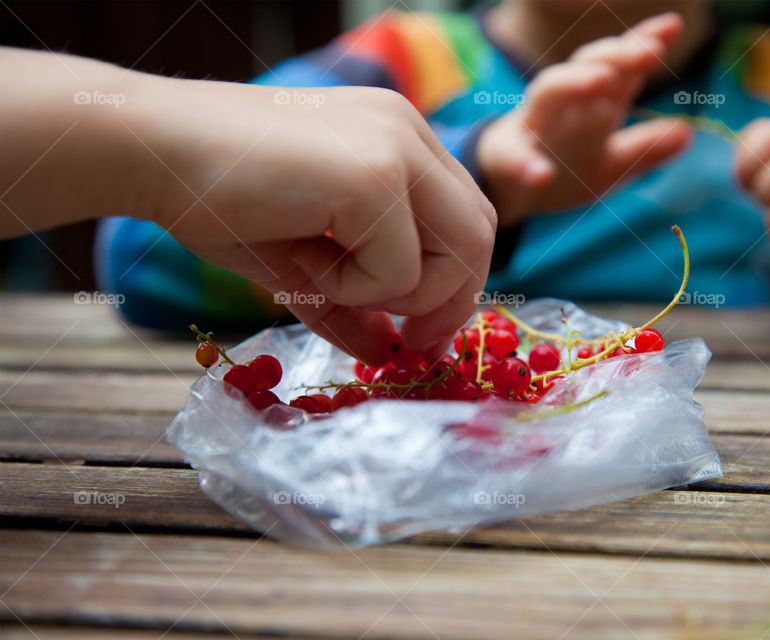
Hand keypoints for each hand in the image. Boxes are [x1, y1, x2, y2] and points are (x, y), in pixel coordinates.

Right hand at [0, 48, 494, 364]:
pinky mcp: (373, 176)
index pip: (466, 217)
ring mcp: (396, 148)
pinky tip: (299, 257)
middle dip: (452, 302)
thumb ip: (353, 302)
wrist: (150, 151)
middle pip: (479, 235)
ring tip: (318, 274)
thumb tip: (386, 352)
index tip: (420, 332)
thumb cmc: (218, 198)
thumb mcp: (302, 259)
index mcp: (399, 138)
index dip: (455, 282)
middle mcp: (409, 132)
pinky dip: (351, 290)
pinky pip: (397, 269)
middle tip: (411, 345)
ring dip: (392, 295)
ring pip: (453, 255)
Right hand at [476, 12, 691, 226]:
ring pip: (548, 92)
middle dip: (616, 54)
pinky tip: (542, 174)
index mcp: (593, 103)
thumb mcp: (611, 164)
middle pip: (587, 66)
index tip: (672, 28)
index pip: (620, 67)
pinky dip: (527, 165)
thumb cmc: (564, 166)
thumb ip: (644, 149)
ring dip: (574, 83)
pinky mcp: (507, 158)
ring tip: (601, 80)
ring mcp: (533, 127)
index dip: (643, 45)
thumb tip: (688, 133)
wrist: (510, 191)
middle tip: (648, 49)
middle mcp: (563, 104)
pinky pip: (515, 157)